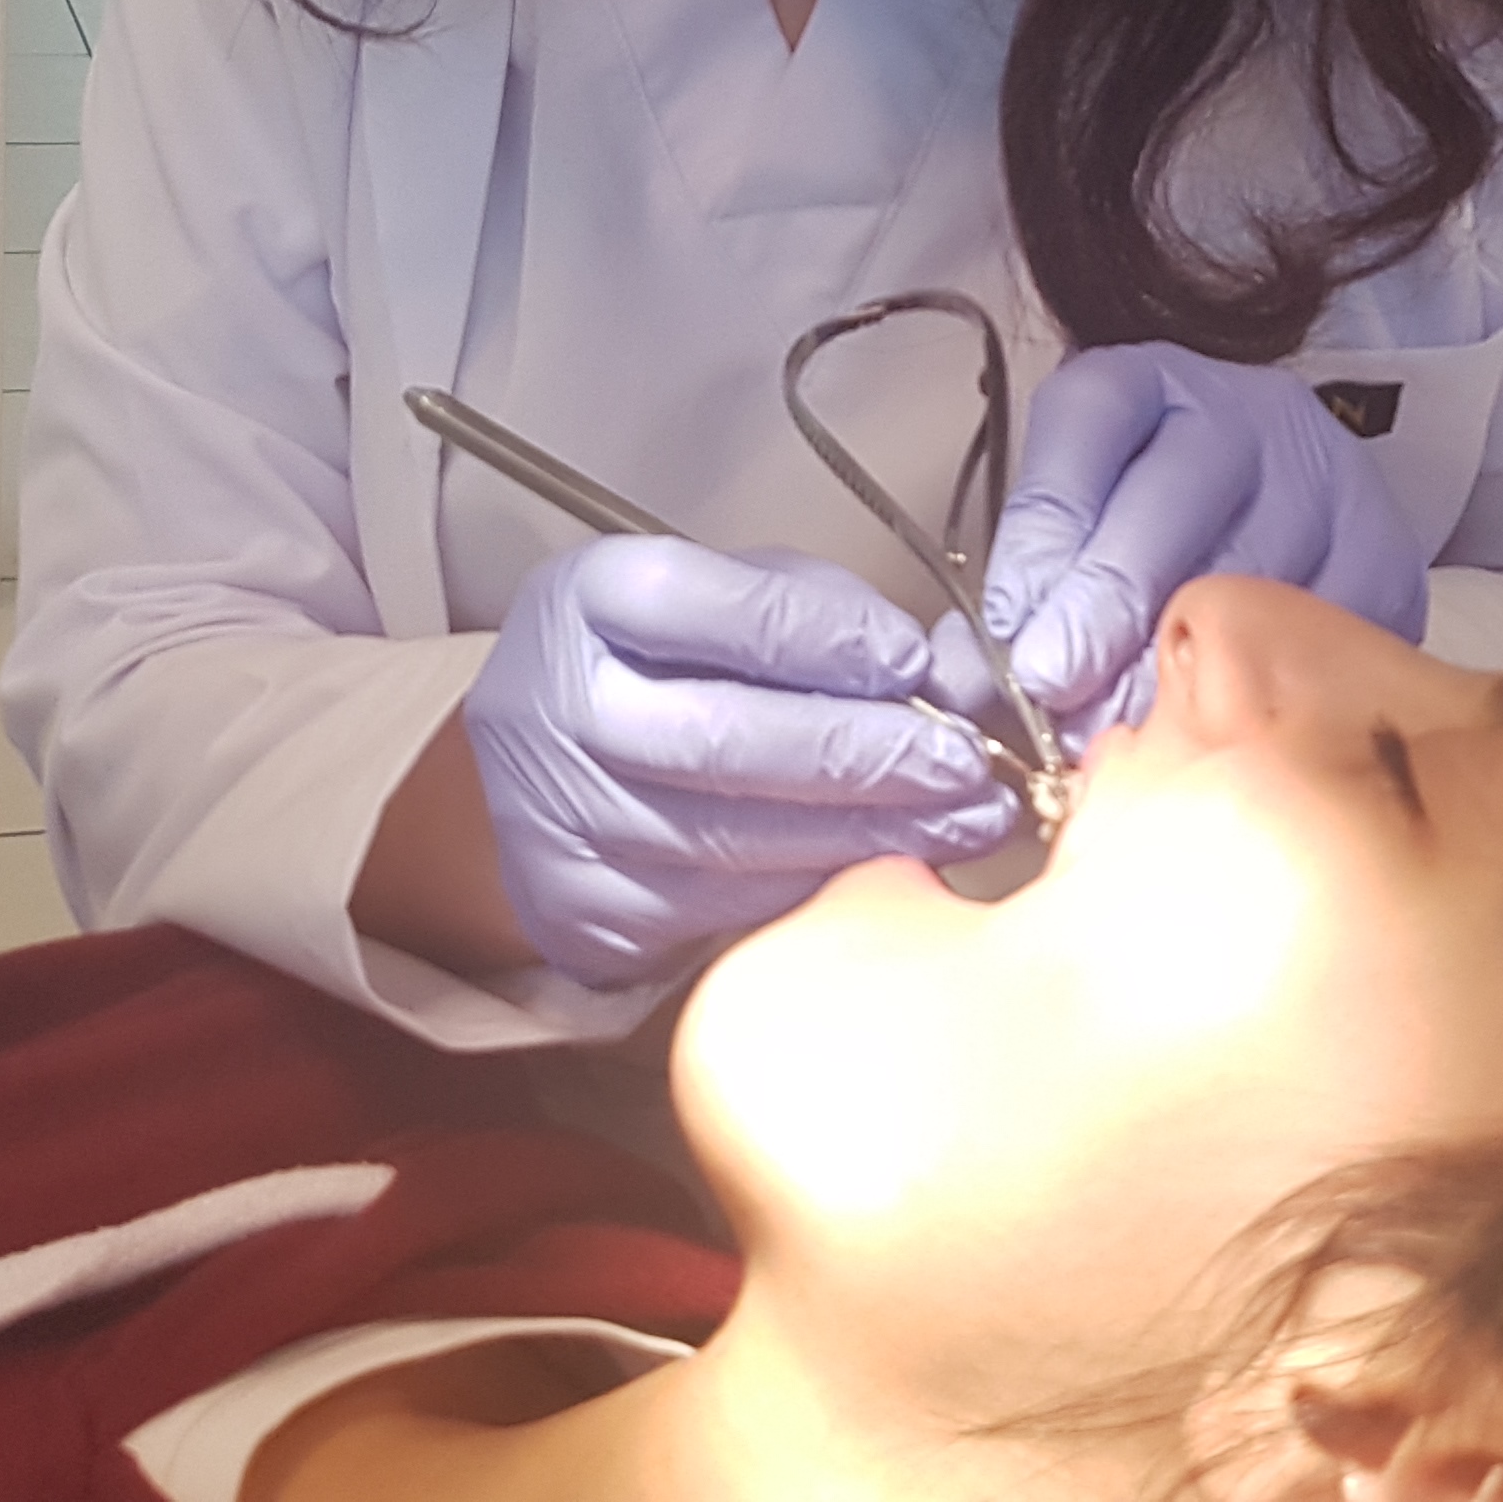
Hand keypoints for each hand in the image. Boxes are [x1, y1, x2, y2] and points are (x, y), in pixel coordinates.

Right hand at [464, 537, 1023, 987]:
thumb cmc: (656, 661)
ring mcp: (566, 821)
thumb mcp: (716, 589)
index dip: (826, 639)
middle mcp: (560, 709)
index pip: (712, 611)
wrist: (537, 766)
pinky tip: (894, 863)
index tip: (916, 661)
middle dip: (866, 756)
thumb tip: (923, 669)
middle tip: (963, 764)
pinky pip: (730, 907)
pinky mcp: (590, 913)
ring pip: (736, 839)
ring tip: (965, 820)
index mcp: (587, 600)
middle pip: (724, 739)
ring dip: (870, 833)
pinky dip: (824, 883)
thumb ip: (809, 608)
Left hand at [953, 345, 1431, 746]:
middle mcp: (1243, 414)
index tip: (1014, 639)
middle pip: (1172, 507)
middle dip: (1106, 614)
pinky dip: (1275, 688)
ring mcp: (1324, 478)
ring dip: (1182, 669)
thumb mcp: (1074, 508)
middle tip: (1061, 694)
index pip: (1088, 430)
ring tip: (1130, 735)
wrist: (1282, 486)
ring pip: (1255, 575)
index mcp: (1147, 382)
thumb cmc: (1150, 508)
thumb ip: (1018, 585)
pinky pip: (1331, 631)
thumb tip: (960, 681)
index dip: (1046, 542)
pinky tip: (1223, 732)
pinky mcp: (1384, 553)